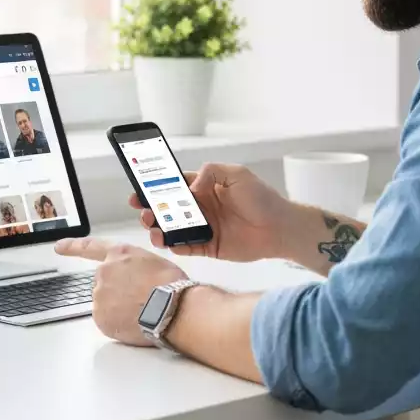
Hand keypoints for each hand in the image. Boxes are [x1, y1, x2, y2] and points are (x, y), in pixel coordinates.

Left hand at [54, 238, 188, 345]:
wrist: (173, 308)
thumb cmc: (171, 285)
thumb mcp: (153, 262)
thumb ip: (134, 267)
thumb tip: (134, 280)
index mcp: (119, 254)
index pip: (90, 247)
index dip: (73, 246)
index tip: (59, 247)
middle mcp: (104, 272)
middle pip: (104, 282)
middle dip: (117, 290)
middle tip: (140, 299)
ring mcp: (100, 295)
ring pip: (106, 303)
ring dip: (119, 307)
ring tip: (142, 311)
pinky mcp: (100, 318)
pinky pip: (107, 320)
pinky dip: (118, 323)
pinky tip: (135, 322)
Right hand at [128, 162, 294, 262]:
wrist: (280, 227)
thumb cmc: (261, 198)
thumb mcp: (236, 174)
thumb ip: (211, 172)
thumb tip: (190, 186)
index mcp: (204, 187)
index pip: (174, 186)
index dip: (155, 188)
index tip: (139, 191)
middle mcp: (200, 208)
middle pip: (168, 209)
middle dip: (152, 210)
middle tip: (144, 212)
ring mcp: (204, 228)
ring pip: (173, 229)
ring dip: (159, 229)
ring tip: (153, 228)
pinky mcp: (209, 247)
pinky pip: (186, 248)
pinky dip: (175, 246)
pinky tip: (168, 243)